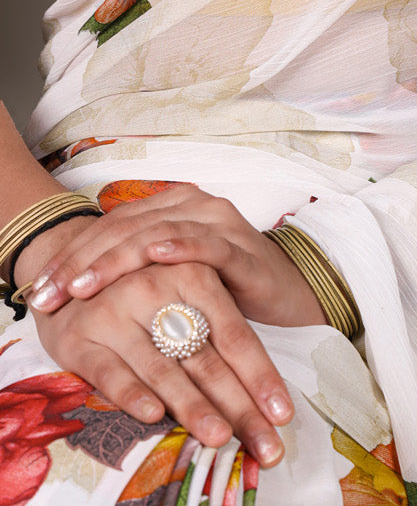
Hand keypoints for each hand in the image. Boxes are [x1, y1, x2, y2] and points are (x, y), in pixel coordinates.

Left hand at [27, 183, 324, 327]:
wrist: (290, 299)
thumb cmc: (227, 292)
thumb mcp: (172, 279)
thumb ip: (136, 270)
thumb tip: (73, 285)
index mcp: (172, 207)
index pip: (110, 226)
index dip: (71, 256)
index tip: (37, 291)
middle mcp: (194, 206)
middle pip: (125, 227)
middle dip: (81, 263)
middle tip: (48, 295)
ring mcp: (220, 224)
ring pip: (156, 233)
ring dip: (115, 260)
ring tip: (83, 285)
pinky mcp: (243, 248)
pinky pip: (206, 244)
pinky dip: (179, 247)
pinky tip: (154, 254)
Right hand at [32, 258, 294, 463]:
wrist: (68, 271)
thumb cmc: (141, 296)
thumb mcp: (182, 298)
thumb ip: (215, 337)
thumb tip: (263, 397)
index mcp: (193, 275)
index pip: (236, 336)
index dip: (262, 377)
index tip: (284, 415)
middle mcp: (156, 291)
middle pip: (207, 360)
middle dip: (240, 408)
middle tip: (266, 447)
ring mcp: (116, 314)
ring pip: (163, 370)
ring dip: (194, 407)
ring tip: (221, 439)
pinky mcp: (80, 340)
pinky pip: (110, 372)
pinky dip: (132, 394)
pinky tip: (154, 416)